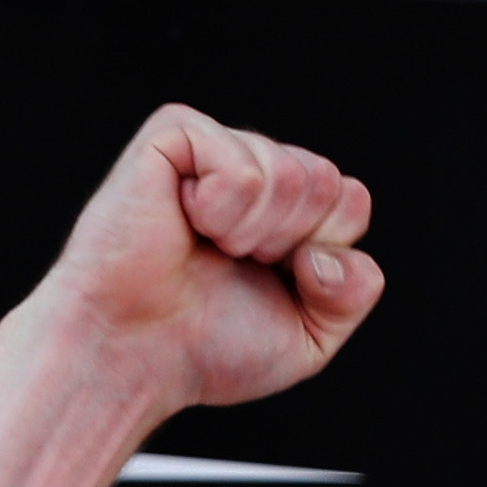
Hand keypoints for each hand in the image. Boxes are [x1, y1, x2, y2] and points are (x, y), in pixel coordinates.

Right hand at [0, 105, 386, 486]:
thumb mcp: (310, 336)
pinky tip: (183, 221)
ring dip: (252, 234)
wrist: (131, 354)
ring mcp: (215, 147)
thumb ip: (355, 292)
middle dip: (290, 243)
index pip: (352, 200)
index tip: (274, 282)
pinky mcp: (175, 132)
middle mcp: (254, 170)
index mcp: (286, 210)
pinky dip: (220, 213)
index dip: (325, 256)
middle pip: (328, 182)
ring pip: (292, 175)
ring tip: (204, 247)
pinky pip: (244, 169)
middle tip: (232, 265)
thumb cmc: (204, 347)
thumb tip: (328, 249)